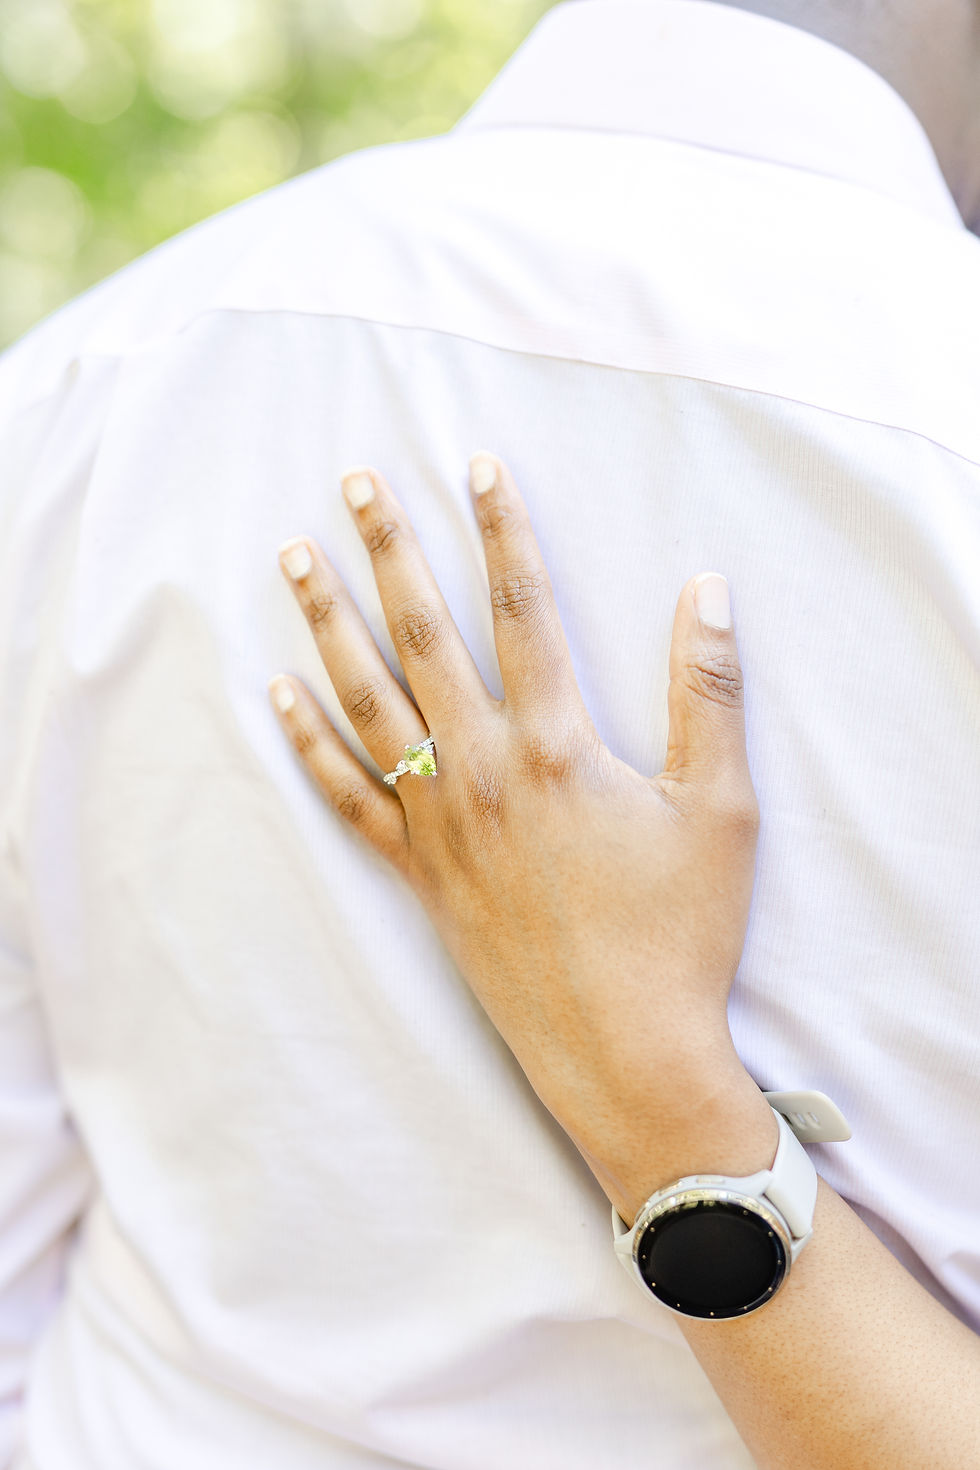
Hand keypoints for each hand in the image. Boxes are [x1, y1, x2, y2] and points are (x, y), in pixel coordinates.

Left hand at [269, 453, 773, 1221]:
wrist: (624, 1051)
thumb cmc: (681, 934)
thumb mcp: (721, 811)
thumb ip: (710, 694)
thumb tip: (709, 590)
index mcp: (559, 747)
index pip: (524, 608)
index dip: (502, 528)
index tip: (475, 462)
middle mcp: (483, 772)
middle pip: (423, 635)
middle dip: (387, 549)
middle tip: (355, 481)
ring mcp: (440, 825)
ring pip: (367, 701)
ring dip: (328, 623)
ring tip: (294, 559)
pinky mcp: (419, 874)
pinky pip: (347, 796)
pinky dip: (309, 741)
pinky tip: (280, 695)